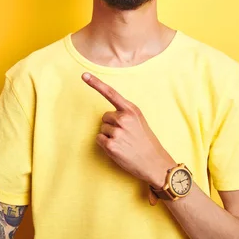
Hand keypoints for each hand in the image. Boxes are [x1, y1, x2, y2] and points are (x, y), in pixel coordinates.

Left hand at [82, 73, 175, 187]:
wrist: (154, 163)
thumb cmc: (146, 141)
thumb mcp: (139, 121)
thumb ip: (125, 114)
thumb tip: (109, 115)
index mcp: (131, 110)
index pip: (111, 93)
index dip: (96, 83)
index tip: (84, 75)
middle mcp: (123, 119)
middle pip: (105, 117)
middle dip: (111, 125)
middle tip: (125, 135)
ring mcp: (117, 132)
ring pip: (102, 129)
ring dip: (109, 136)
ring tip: (124, 143)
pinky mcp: (111, 146)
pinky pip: (99, 139)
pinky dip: (105, 145)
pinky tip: (118, 149)